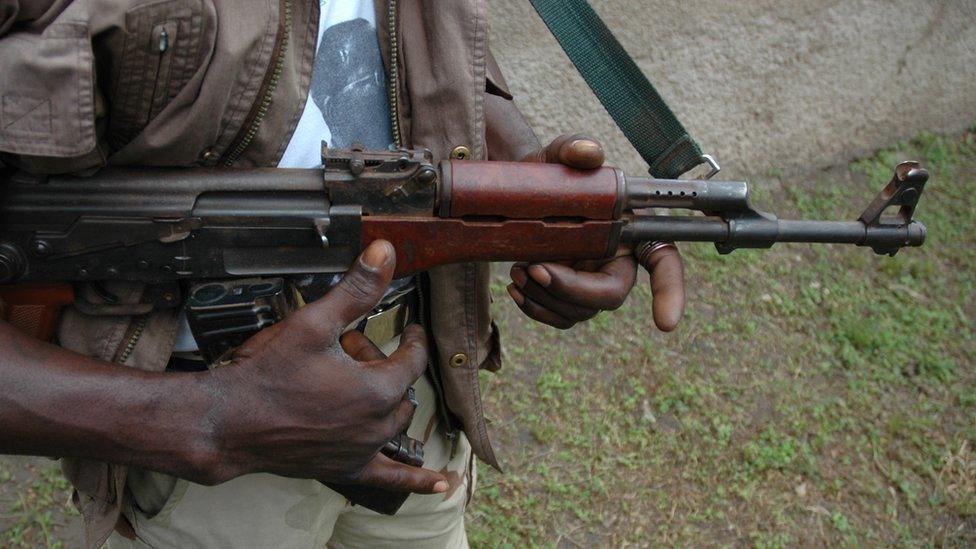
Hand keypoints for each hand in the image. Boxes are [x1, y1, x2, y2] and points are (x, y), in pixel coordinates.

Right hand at [202, 240, 446, 493]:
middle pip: (400, 389)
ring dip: (386, 402)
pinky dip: (416, 483)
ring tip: (353, 383)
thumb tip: (384, 252)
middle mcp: (376, 423)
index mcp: (377, 388)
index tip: (410, 330)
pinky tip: (440, 486)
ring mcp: (362, 449)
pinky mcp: (345, 468)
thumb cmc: (268, 375)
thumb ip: (355, 289)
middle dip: (383, 366)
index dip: (412, 338)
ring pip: (395, 422)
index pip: (411, 357)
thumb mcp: (314, 322)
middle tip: (351, 351)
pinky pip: (390, 479)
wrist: (229, 422)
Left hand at [508, 134, 684, 330]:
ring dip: (545, 297)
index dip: (670, 291)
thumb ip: (573, 147)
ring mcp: (592, 284)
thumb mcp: (555, 154)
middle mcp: (617, 263)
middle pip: (610, 296)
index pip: (664, 263)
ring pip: (579, 312)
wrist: (517, 194)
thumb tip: (588, 152)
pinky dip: (535, 308)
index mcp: (631, 231)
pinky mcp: (567, 298)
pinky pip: (558, 317)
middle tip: (535, 268)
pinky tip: (515, 288)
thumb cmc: (548, 173)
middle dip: (571, 289)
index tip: (665, 322)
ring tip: (518, 269)